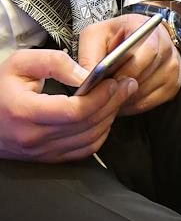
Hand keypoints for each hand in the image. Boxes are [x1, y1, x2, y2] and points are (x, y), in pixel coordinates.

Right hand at [0, 49, 136, 162]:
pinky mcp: (51, 158)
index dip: (100, 97)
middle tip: (128, 86)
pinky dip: (101, 133)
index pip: (75, 110)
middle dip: (113, 103)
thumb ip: (52, 62)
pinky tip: (105, 117)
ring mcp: (44, 152)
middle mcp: (35, 137)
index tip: (114, 81)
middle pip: (88, 124)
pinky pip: (85, 150)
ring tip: (118, 98)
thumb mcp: (18, 64)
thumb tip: (85, 75)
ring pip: (91, 139)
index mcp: (24, 112)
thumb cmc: (0, 89)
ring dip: (110, 118)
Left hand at [78, 13, 180, 115]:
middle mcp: (168, 50)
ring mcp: (173, 70)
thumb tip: (86, 80)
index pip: (146, 53)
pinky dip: (131, 105)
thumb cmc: (117, 35)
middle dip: (120, 87)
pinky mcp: (173, 87)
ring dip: (124, 98)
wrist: (139, 37)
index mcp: (150, 32)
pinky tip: (119, 100)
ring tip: (108, 96)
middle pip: (144, 77)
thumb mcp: (97, 34)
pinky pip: (150, 103)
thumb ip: (90, 54)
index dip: (125, 70)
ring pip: (146, 93)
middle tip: (101, 92)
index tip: (106, 80)